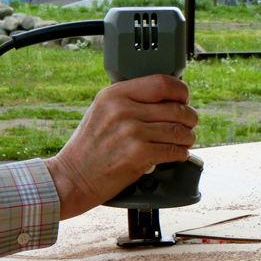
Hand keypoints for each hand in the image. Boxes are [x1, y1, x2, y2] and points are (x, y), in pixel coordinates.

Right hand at [43, 74, 197, 219]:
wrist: (71, 178)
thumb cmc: (86, 149)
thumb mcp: (100, 112)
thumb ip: (128, 102)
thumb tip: (164, 101)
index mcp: (114, 94)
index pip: (161, 83)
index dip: (180, 91)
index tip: (183, 99)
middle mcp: (123, 110)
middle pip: (176, 108)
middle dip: (189, 118)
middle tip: (189, 124)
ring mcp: (131, 132)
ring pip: (179, 130)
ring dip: (187, 138)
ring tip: (184, 141)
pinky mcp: (138, 154)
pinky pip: (173, 150)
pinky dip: (180, 154)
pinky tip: (177, 154)